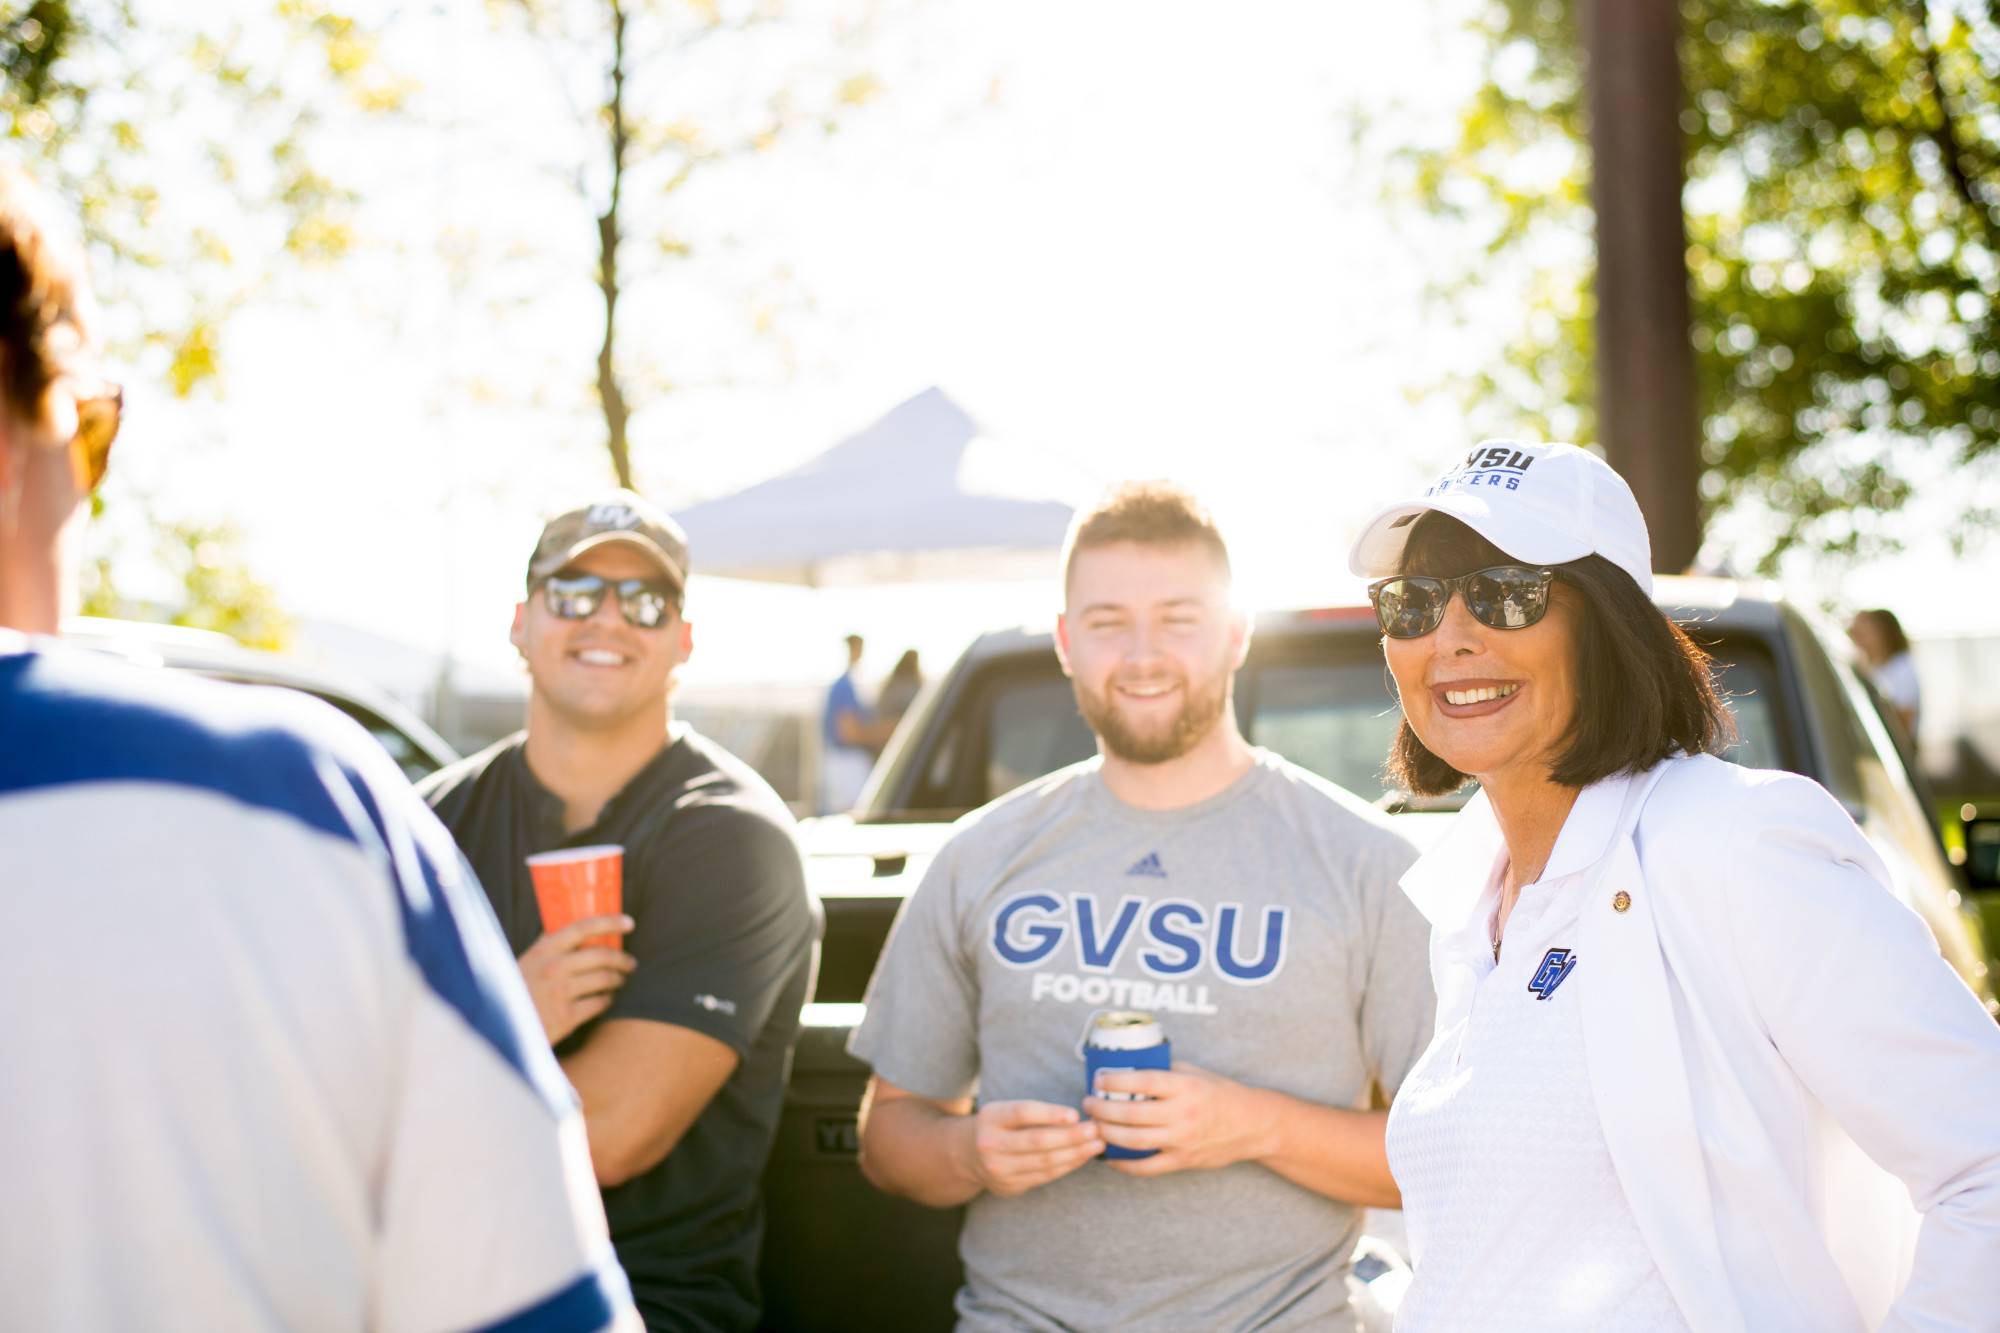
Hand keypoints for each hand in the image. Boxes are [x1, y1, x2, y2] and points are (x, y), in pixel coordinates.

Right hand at [517, 914, 635, 1044]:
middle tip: (630, 963)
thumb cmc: (516, 992)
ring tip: (619, 980)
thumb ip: (551, 948)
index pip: (583, 928)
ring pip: (605, 979)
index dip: (609, 923)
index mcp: (544, 950)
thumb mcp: (527, 962)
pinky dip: (608, 999)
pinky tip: (606, 999)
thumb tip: (581, 931)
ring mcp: (560, 993)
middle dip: (622, 958)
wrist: (501, 1028)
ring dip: (618, 979)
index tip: (628, 922)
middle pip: (601, 956)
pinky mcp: (566, 1017)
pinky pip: (600, 1003)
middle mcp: (553, 968)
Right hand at [956, 1099, 1102, 1197]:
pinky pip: (1045, 1176)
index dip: (1050, 1114)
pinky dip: (1067, 1166)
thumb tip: (1077, 1117)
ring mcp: (999, 1169)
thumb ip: (1034, 1112)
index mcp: (991, 1118)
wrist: (968, 1156)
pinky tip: (1082, 1157)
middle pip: (1037, 1141)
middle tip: (1095, 1130)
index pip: (1022, 1113)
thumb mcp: (1005, 1111)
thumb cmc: (999, 1126)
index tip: (1075, 1114)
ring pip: (1044, 1162)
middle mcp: (991, 1144)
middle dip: (1071, 1136)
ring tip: (1096, 1144)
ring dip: (1075, 1153)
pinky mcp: (1009, 1186)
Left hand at [1084, 1064, 1271, 1176]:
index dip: (1114, 1081)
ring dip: (1107, 1133)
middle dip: (1102, 1109)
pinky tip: (1108, 1156)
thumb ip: (1164, 1070)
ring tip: (1094, 1125)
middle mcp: (1182, 1114)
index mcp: (1185, 1086)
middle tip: (1088, 1103)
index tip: (1098, 1079)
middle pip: (1131, 1114)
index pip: (1142, 1081)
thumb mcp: (1194, 1073)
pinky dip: (1123, 1164)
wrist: (1251, 1124)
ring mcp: (1182, 1140)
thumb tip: (1127, 1064)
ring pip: (1133, 1141)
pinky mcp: (1182, 1161)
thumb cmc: (1218, 1093)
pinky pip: (1146, 1167)